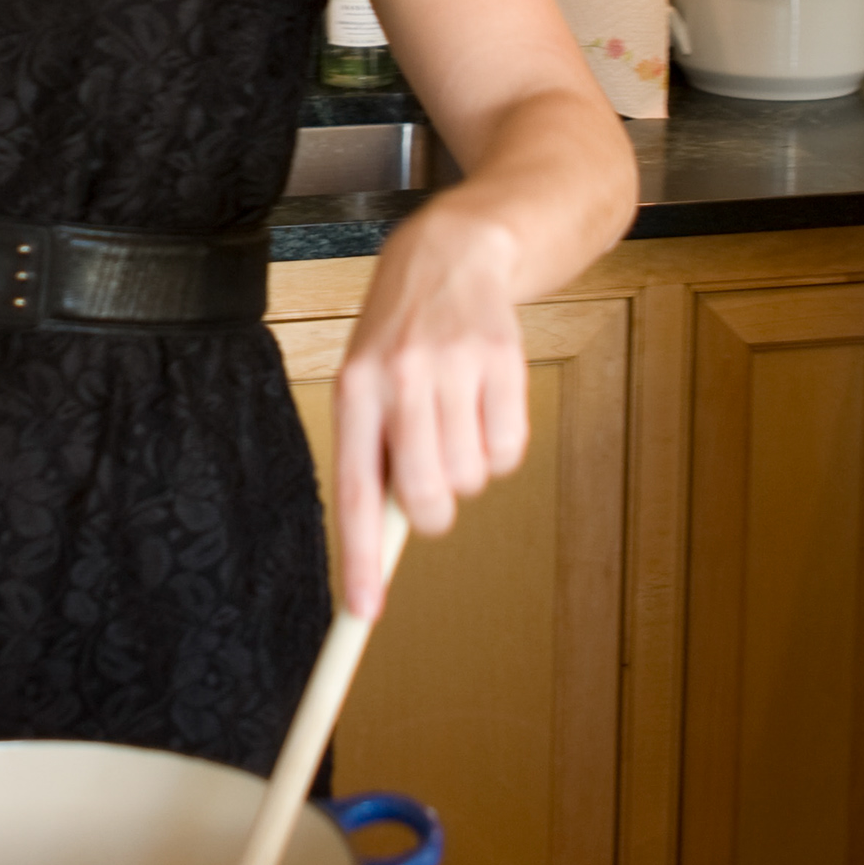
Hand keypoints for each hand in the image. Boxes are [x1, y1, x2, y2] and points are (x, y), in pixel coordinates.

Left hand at [332, 205, 528, 613]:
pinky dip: (502, 445)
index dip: (359, 559)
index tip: (363, 613)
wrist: (453, 251)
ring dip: (469, 468)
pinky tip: (485, 404)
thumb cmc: (401, 331)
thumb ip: (371, 451)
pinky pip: (511, 452)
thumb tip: (379, 542)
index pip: (352, 491)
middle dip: (432, 510)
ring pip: (472, 481)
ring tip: (456, 417)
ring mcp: (455, 369)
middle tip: (432, 483)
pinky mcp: (505, 362)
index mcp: (354, 390)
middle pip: (424, 500)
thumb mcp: (366, 378)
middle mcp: (401, 380)